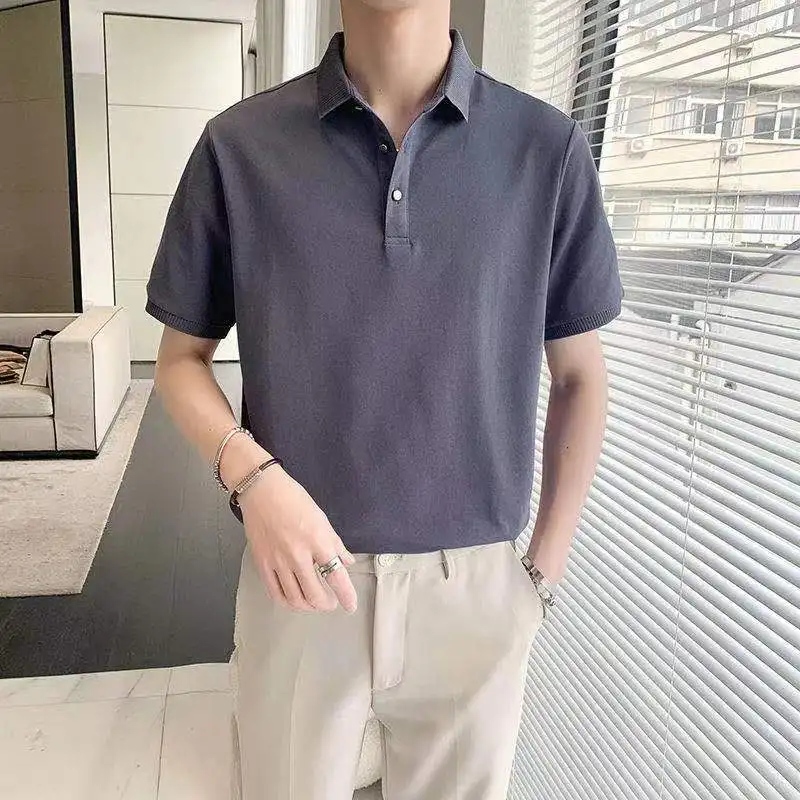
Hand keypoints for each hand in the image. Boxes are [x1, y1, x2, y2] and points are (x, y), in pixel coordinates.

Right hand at [238, 465, 357, 613]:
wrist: (261, 490)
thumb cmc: (293, 498)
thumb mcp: (321, 518)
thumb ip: (335, 543)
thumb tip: (346, 562)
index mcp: (317, 541)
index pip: (336, 576)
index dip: (346, 595)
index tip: (351, 605)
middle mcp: (298, 554)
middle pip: (315, 594)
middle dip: (327, 604)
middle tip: (332, 603)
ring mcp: (278, 561)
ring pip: (295, 598)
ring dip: (308, 606)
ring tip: (314, 603)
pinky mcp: (262, 564)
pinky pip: (275, 592)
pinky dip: (287, 602)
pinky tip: (293, 600)